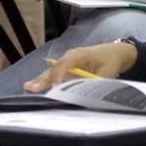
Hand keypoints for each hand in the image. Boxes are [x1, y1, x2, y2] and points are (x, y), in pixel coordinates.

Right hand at [24, 42, 138, 91]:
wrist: (117, 53)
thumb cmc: (112, 60)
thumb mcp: (108, 72)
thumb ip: (97, 82)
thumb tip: (89, 92)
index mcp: (80, 55)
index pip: (66, 65)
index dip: (59, 76)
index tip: (54, 87)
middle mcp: (71, 56)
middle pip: (55, 68)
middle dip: (44, 78)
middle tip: (32, 87)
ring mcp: (68, 61)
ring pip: (53, 71)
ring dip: (42, 80)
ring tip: (28, 87)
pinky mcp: (68, 68)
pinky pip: (56, 74)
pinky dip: (46, 80)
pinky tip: (34, 85)